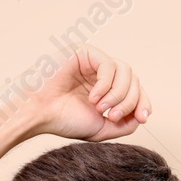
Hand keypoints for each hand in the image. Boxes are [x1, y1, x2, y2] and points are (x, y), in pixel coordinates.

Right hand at [31, 46, 152, 141]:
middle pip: (133, 79)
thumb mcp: (100, 128)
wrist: (37, 113)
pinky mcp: (84, 52)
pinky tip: (93, 98)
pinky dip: (106, 85)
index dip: (143, 102)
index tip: (143, 117)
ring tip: (101, 109)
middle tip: (113, 117)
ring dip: (119, 94)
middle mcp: (100, 72)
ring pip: (125, 71)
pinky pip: (109, 65)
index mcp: (104, 87)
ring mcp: (92, 60)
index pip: (134, 89)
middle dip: (130, 101)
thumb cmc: (62, 120)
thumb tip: (142, 115)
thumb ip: (124, 124)